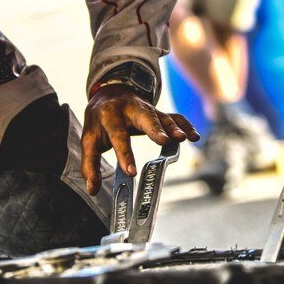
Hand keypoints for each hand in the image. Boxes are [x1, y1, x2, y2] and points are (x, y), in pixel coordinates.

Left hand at [80, 85, 199, 194]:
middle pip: (144, 118)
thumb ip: (90, 164)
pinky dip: (185, 125)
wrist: (110, 94)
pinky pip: (174, 117)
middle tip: (165, 141)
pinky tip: (194, 136)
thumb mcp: (89, 138)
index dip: (124, 154)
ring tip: (184, 138)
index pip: (118, 135)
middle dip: (155, 129)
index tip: (131, 172)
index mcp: (110, 115)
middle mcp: (131, 109)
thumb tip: (92, 189)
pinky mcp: (159, 112)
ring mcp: (148, 109)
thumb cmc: (99, 121)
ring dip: (174, 127)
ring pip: (162, 117)